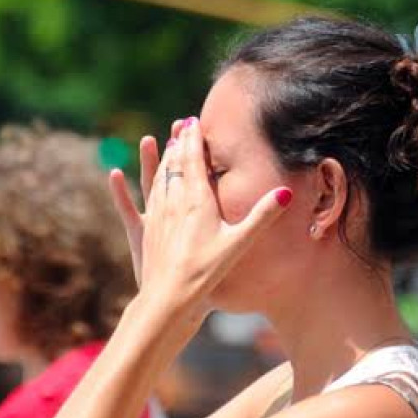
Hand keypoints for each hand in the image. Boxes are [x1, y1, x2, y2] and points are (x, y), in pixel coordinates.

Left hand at [107, 116, 290, 314]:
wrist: (169, 297)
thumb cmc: (207, 272)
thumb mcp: (240, 243)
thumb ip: (262, 216)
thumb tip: (286, 192)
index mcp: (197, 201)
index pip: (194, 161)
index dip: (194, 140)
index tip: (194, 121)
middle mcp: (174, 202)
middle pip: (175, 164)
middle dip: (180, 143)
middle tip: (182, 125)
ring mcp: (158, 215)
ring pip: (159, 177)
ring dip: (164, 158)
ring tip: (167, 144)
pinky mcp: (147, 229)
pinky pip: (146, 196)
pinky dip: (146, 181)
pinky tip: (132, 176)